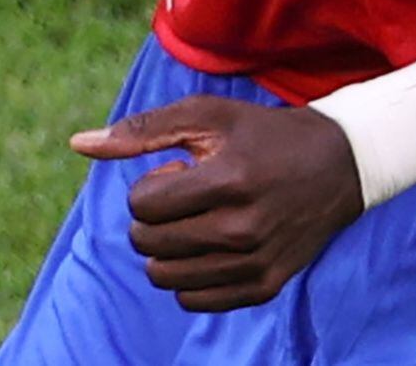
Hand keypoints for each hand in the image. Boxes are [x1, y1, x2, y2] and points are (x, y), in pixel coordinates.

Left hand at [70, 95, 364, 311]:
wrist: (338, 166)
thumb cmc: (261, 134)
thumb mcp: (206, 115)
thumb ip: (141, 129)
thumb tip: (77, 144)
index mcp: (229, 179)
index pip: (143, 204)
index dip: (150, 187)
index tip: (179, 175)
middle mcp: (243, 228)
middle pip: (149, 242)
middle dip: (152, 219)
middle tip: (187, 198)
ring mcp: (255, 263)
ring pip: (164, 277)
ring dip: (166, 249)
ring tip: (197, 222)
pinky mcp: (265, 286)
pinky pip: (193, 300)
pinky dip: (188, 276)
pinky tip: (210, 247)